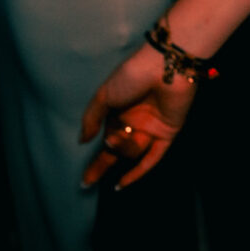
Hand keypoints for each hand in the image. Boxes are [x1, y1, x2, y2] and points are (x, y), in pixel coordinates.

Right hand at [78, 42, 197, 189]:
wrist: (164, 67)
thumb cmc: (132, 75)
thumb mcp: (104, 95)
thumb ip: (91, 119)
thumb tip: (82, 141)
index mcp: (119, 112)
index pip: (105, 140)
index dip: (95, 159)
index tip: (85, 177)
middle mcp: (134, 122)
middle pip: (117, 152)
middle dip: (101, 166)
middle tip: (88, 181)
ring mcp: (151, 129)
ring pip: (132, 151)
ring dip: (122, 148)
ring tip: (117, 135)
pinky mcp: (167, 133)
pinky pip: (153, 158)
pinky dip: (139, 171)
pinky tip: (123, 183)